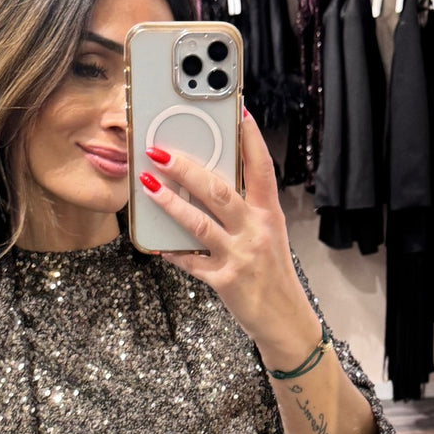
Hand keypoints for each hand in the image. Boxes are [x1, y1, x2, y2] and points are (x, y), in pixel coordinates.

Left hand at [140, 110, 316, 349]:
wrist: (286, 322)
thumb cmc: (273, 276)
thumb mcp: (269, 238)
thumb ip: (246, 213)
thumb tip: (210, 188)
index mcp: (270, 216)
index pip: (262, 169)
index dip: (251, 139)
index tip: (238, 111)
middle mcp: (256, 231)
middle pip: (219, 190)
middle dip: (187, 168)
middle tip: (160, 151)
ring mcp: (240, 256)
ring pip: (198, 222)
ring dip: (169, 202)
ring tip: (147, 184)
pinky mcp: (224, 280)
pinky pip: (191, 261)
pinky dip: (172, 251)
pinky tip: (157, 243)